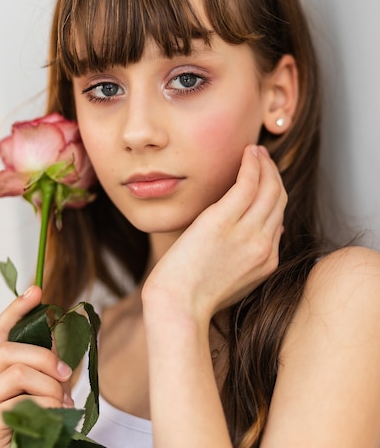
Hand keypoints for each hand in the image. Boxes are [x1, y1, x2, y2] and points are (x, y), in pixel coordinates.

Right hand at [0, 286, 73, 447]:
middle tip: (66, 374)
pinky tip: (54, 416)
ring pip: (18, 372)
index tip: (37, 291)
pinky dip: (46, 406)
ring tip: (61, 404)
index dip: (16, 309)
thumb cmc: (40, 423)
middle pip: (10, 350)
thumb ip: (46, 361)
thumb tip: (59, 326)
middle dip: (45, 358)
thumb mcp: (46, 385)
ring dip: (49, 386)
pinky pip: (21, 400)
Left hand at [142, 145, 285, 325]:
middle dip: (274, 174)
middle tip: (263, 158)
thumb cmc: (196, 295)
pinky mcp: (223, 220)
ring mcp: (247, 233)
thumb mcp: (238, 280)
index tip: (265, 180)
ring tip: (256, 151)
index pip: (278, 218)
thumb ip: (254, 256)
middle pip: (279, 200)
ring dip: (265, 165)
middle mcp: (264, 245)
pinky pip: (248, 184)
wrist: (178, 306)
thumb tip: (272, 230)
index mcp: (267, 261)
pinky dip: (252, 165)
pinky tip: (248, 153)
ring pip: (269, 188)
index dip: (274, 195)